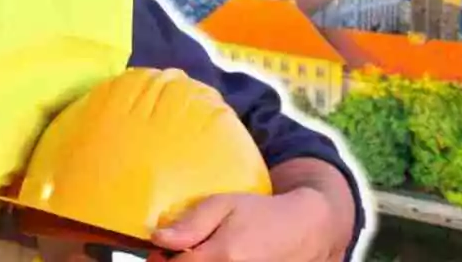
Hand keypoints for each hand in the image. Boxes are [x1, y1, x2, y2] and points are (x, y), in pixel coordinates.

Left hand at [147, 189, 338, 261]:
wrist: (303, 231)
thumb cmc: (261, 214)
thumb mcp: (224, 205)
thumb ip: (191, 223)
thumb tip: (158, 238)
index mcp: (223, 256)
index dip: (161, 259)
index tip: (161, 249)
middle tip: (178, 254)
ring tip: (200, 256)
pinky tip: (214, 261)